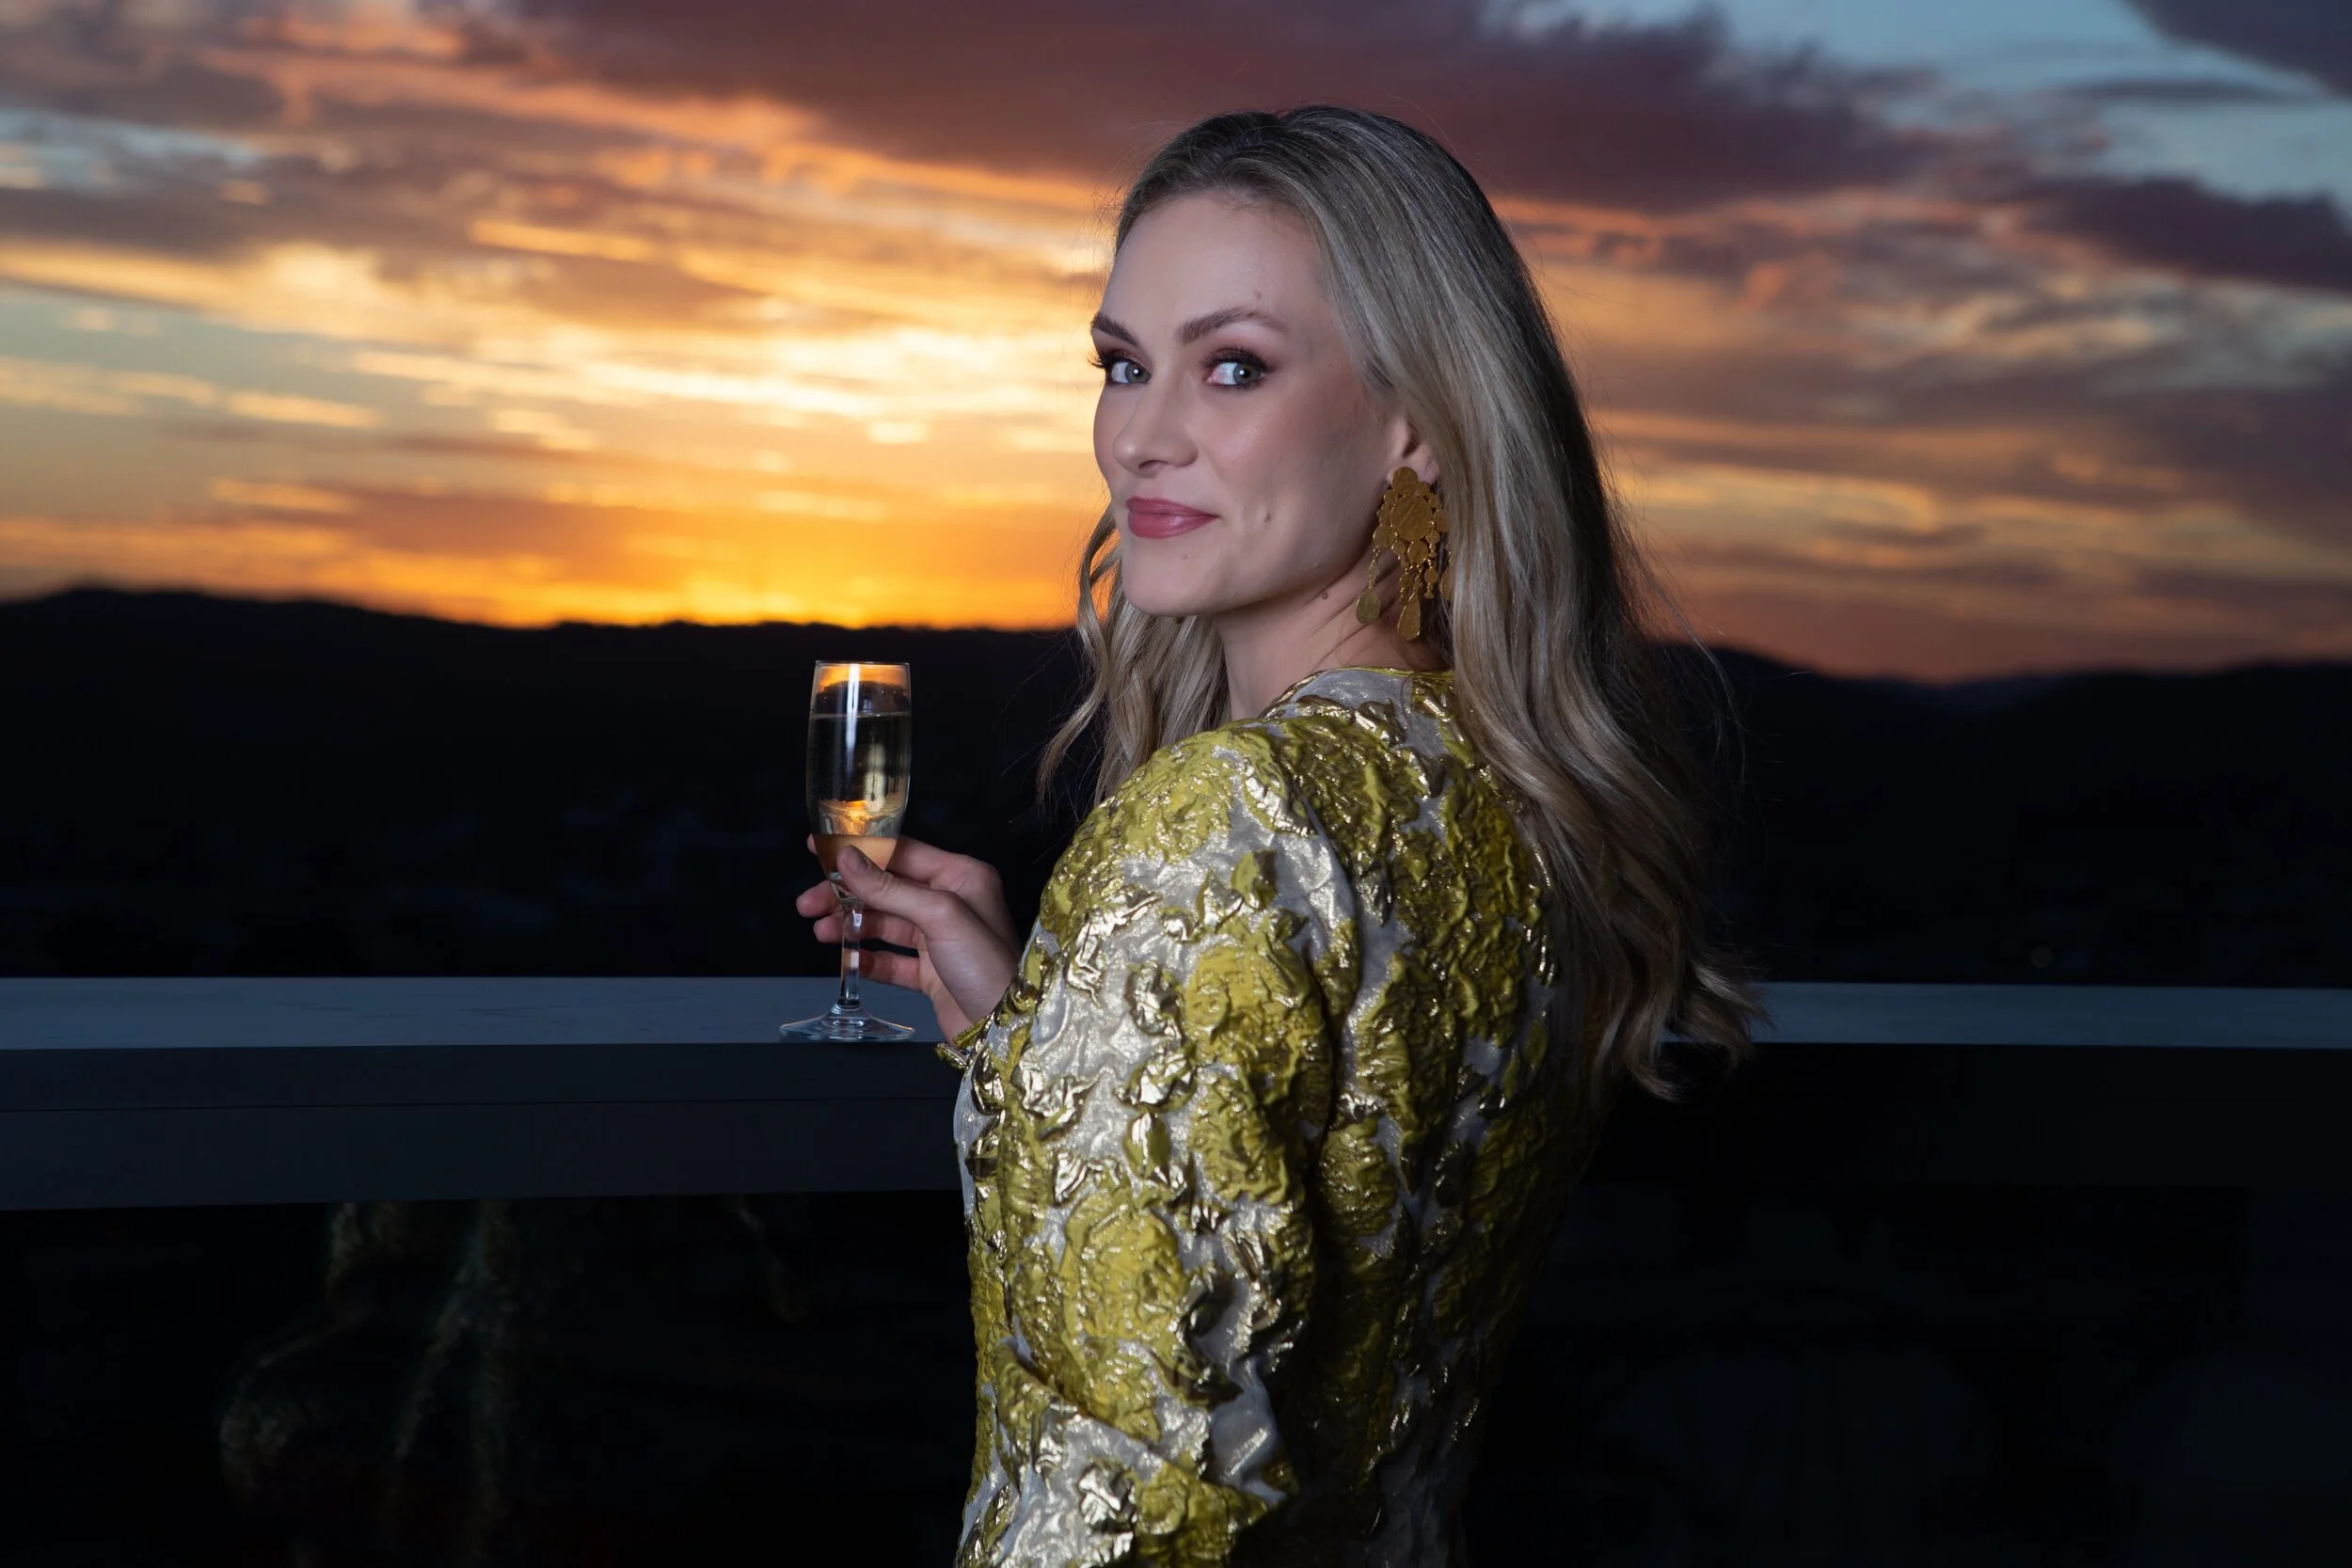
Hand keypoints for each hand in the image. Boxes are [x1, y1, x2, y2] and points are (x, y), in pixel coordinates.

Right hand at [796, 835, 1018, 1038]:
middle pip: (887, 888)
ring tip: (821, 933)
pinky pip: (889, 960)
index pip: (902, 853)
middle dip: (846, 895)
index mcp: (961, 877)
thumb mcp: (940, 916)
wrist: (1004, 1027)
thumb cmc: (987, 965)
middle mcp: (950, 903)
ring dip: (850, 925)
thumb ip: (891, 888)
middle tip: (808, 903)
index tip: (820, 848)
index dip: (859, 850)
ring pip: (884, 923)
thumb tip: (847, 859)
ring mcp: (939, 939)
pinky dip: (866, 959)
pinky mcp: (930, 973)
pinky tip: (845, 960)